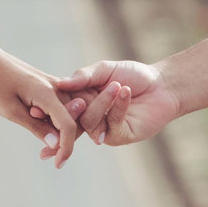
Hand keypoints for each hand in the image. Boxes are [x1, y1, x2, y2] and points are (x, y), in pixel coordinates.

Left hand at [0, 48, 80, 166]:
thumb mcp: (11, 110)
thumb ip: (35, 126)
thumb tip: (56, 143)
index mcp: (48, 93)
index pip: (68, 125)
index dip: (66, 148)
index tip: (58, 164)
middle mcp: (56, 87)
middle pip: (75, 119)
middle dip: (66, 141)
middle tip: (46, 156)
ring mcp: (53, 84)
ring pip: (70, 112)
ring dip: (60, 131)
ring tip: (42, 146)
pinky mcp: (48, 84)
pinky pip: (61, 105)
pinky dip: (55, 120)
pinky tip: (41, 128)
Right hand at [52, 59, 184, 146]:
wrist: (161, 85)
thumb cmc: (132, 75)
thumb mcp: (105, 70)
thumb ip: (83, 76)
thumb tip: (60, 84)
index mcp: (82, 102)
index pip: (62, 106)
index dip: (54, 104)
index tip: (46, 101)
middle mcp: (90, 118)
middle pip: (73, 117)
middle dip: (79, 105)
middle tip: (90, 92)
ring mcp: (104, 129)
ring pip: (90, 123)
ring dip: (103, 103)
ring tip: (117, 86)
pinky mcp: (120, 136)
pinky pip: (111, 125)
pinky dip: (117, 107)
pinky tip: (125, 92)